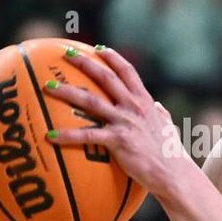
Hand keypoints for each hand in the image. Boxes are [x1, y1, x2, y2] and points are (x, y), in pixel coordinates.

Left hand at [44, 46, 189, 199]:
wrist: (173, 172)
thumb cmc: (171, 153)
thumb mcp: (168, 127)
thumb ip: (161, 114)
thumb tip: (158, 107)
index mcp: (145, 101)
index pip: (127, 72)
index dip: (112, 58)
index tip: (98, 48)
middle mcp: (134, 107)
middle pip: (105, 78)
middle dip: (85, 63)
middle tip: (66, 53)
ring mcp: (125, 122)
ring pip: (90, 101)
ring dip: (67, 92)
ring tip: (47, 86)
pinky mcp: (118, 140)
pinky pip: (87, 135)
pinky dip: (68, 135)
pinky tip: (50, 135)